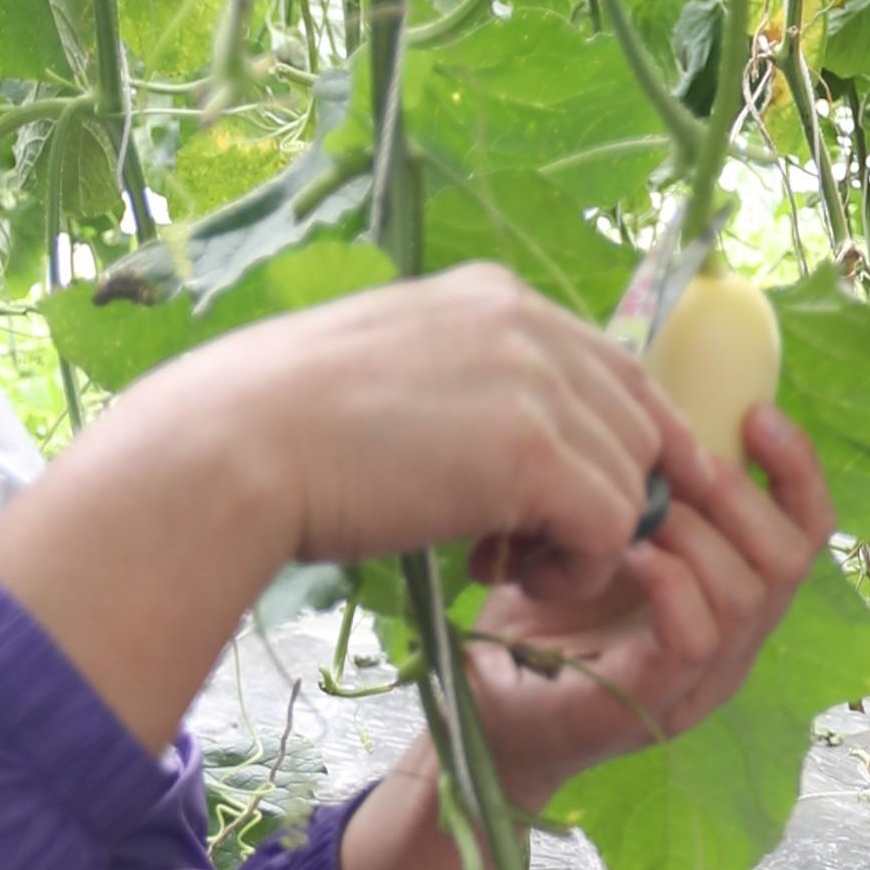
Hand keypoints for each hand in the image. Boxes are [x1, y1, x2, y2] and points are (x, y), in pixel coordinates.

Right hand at [108, 256, 674, 624]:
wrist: (232, 446)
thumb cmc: (279, 424)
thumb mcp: (390, 372)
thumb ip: (466, 384)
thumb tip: (513, 443)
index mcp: (493, 296)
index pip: (612, 367)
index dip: (622, 440)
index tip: (602, 500)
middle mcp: (527, 323)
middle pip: (636, 425)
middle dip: (599, 494)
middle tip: (517, 540)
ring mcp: (535, 384)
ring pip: (629, 481)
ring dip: (581, 539)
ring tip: (496, 560)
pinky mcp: (535, 455)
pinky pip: (613, 527)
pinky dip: (576, 567)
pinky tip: (498, 572)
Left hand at [459, 401, 831, 804]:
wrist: (477, 700)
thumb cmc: (537, 610)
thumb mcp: (600, 525)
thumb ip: (648, 482)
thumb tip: (665, 398)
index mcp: (732, 596)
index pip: (805, 529)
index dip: (796, 468)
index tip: (754, 414)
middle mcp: (732, 643)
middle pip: (793, 559)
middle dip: (741, 496)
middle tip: (679, 465)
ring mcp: (697, 681)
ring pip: (749, 595)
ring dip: (698, 533)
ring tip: (642, 507)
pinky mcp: (651, 703)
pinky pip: (698, 636)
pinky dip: (670, 582)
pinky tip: (626, 553)